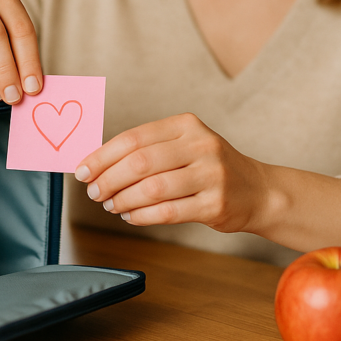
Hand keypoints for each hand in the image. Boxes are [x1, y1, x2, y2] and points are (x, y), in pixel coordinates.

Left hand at [75, 113, 268, 232]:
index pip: (134, 138)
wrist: (257, 190)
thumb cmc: (209, 167)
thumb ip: (148, 149)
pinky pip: (168, 212)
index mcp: (186, 125)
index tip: (82, 171)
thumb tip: (97, 163)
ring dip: (123, 200)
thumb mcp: (185, 144)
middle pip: (140, 162)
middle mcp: (201, 145)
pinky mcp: (215, 204)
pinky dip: (142, 216)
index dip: (102, 156)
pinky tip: (130, 215)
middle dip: (109, 180)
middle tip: (94, 193)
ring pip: (152, 189)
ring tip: (111, 205)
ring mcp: (211, 175)